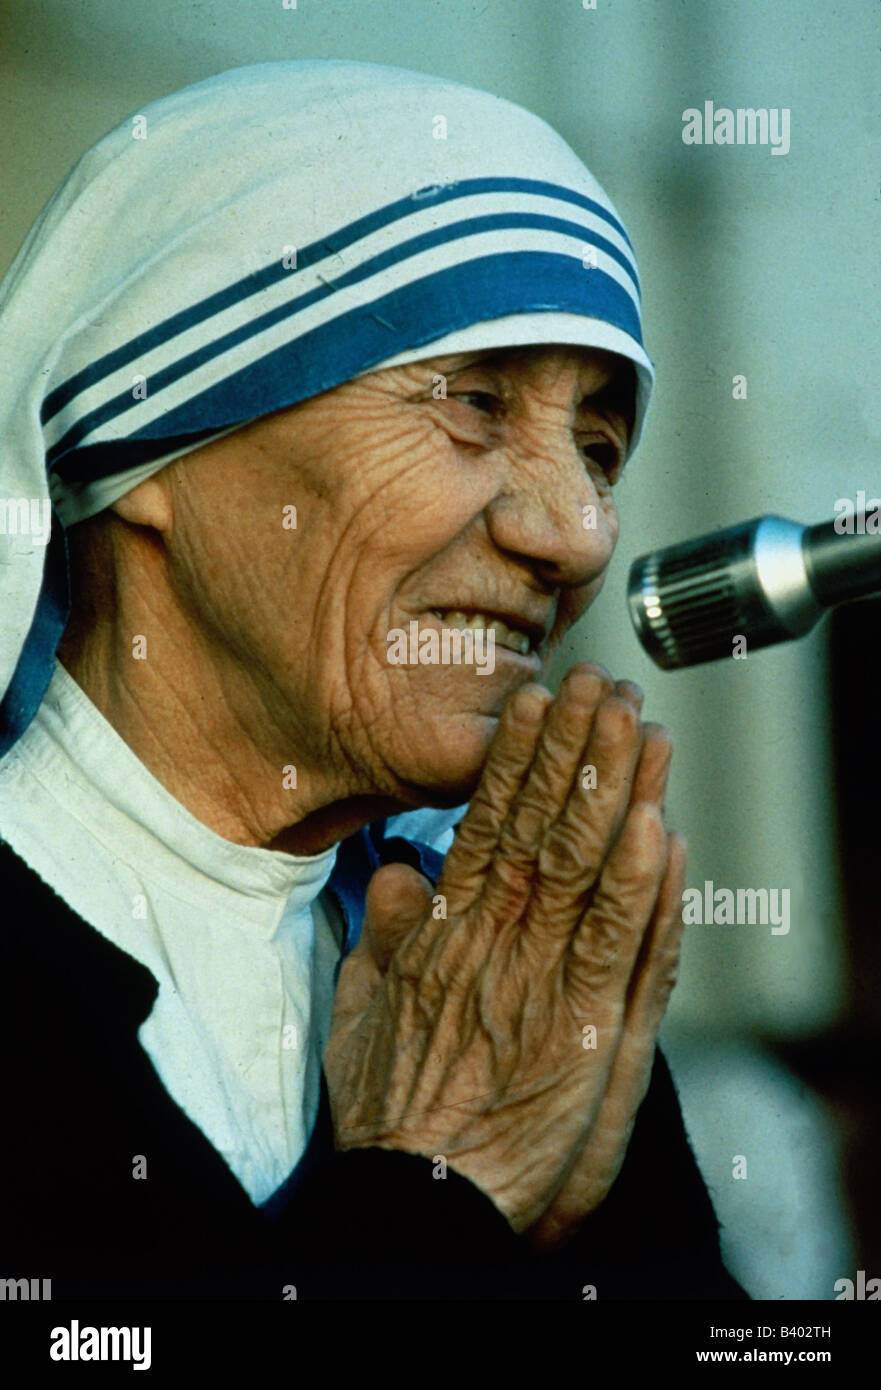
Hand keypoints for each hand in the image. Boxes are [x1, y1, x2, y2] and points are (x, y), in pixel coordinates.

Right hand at [324, 664, 684, 1236]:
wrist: (420, 1195)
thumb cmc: (391, 1107)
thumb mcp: (358, 1009)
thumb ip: (382, 935)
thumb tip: (400, 872)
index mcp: (446, 929)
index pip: (489, 822)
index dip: (516, 757)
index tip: (534, 700)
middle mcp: (497, 939)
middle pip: (546, 826)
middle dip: (579, 748)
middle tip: (604, 682)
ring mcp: (544, 979)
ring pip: (587, 868)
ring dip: (618, 791)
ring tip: (641, 723)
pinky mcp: (587, 1029)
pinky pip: (619, 945)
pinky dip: (642, 886)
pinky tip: (658, 827)